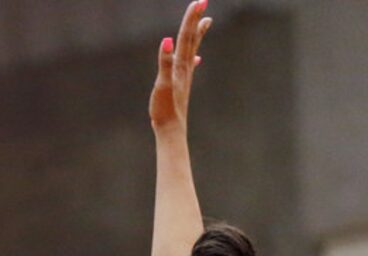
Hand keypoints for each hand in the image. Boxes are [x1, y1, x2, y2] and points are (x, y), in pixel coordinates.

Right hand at [149, 0, 211, 132]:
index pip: (185, 36)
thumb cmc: (165, 109)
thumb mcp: (162, 84)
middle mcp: (185, 68)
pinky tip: (197, 59)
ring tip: (206, 21)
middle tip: (201, 2)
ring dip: (197, 34)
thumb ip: (164, 62)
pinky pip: (188, 66)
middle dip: (195, 20)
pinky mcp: (181, 86)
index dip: (191, 19)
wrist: (172, 130)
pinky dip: (192, 58)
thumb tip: (166, 40)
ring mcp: (184, 77)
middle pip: (191, 39)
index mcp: (180, 65)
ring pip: (192, 50)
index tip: (199, 1)